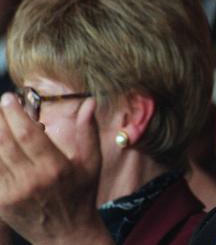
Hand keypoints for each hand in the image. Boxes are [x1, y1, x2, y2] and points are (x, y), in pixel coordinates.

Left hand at [0, 93, 112, 244]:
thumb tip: (88, 103)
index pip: (28, 134)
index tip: (9, 98)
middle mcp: (31, 180)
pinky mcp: (0, 202)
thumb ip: (88, 131)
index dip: (15, 113)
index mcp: (55, 168)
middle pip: (4, 142)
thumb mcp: (92, 163)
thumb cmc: (82, 195)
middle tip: (1, 103)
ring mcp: (12, 193)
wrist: (66, 233)